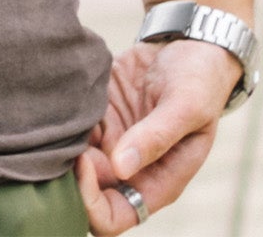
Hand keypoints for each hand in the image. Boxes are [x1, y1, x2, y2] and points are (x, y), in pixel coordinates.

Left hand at [75, 39, 239, 232]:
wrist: (191, 44)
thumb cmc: (200, 81)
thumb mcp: (187, 107)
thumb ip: (156, 137)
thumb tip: (121, 169)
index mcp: (156, 182)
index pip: (112, 218)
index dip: (90, 202)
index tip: (84, 161)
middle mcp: (129, 169)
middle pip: (84, 193)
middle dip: (69, 170)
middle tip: (67, 132)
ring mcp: (112, 142)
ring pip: (71, 161)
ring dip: (63, 141)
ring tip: (69, 109)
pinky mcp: (100, 116)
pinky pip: (72, 126)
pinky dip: (65, 117)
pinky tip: (72, 94)